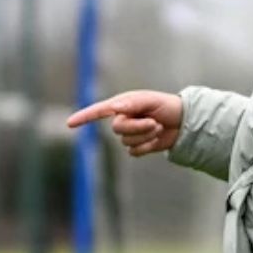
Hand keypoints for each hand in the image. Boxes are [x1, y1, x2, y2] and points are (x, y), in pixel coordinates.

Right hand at [66, 90, 182, 156]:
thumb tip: (115, 107)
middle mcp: (123, 119)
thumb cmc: (166, 105)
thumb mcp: (150, 100)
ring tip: (158, 127)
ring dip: (145, 136)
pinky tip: (157, 140)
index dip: (83, 117)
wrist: (182, 122)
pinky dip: (147, 147)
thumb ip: (132, 103)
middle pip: (117, 129)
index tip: (69, 123)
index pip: (98, 111)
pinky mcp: (137, 146)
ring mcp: (129, 134)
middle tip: (155, 122)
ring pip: (126, 142)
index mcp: (122, 105)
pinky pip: (134, 152)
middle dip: (137, 127)